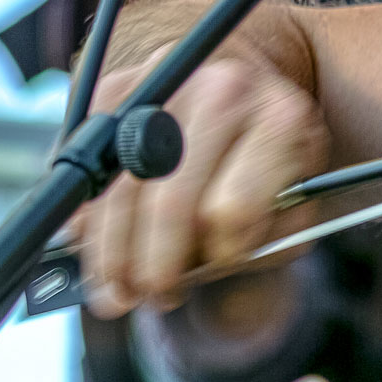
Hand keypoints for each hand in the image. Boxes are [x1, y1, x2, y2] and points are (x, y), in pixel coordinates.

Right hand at [75, 46, 328, 315]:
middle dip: (153, 264)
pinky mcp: (119, 86)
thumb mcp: (296, 200)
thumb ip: (263, 238)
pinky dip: (86, 214)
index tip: (216, 266)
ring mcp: (168, 84)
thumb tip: (200, 265)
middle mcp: (224, 91)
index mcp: (281, 121)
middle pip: (169, 200)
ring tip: (114, 291)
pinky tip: (91, 245)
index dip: (221, 250)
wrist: (252, 87)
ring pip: (121, 186)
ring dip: (110, 250)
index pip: (232, 208)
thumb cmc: (276, 162)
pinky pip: (89, 163)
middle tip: (147, 297)